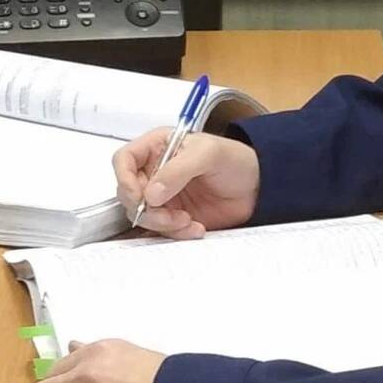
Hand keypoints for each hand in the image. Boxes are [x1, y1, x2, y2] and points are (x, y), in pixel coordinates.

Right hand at [113, 128, 260, 238]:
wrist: (257, 187)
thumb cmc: (235, 160)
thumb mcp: (208, 155)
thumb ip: (178, 170)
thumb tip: (151, 193)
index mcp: (158, 147)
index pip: (124, 160)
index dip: (124, 179)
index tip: (140, 197)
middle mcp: (155, 172)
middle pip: (129, 194)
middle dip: (147, 210)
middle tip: (171, 216)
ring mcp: (164, 196)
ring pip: (143, 216)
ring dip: (163, 225)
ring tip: (188, 222)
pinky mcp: (174, 217)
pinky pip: (162, 231)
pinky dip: (176, 234)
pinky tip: (196, 228)